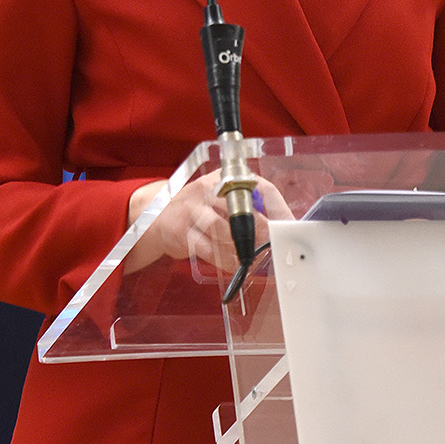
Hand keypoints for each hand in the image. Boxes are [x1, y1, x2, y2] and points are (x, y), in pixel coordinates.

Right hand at [121, 174, 289, 274]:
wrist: (154, 218)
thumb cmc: (195, 210)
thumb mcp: (217, 197)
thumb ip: (245, 205)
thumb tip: (279, 224)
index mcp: (222, 179)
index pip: (257, 186)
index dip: (277, 206)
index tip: (289, 225)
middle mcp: (207, 190)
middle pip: (241, 208)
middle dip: (262, 230)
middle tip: (275, 244)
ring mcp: (192, 210)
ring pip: (224, 230)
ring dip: (242, 247)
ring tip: (253, 256)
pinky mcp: (182, 232)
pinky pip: (210, 250)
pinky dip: (226, 260)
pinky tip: (235, 264)